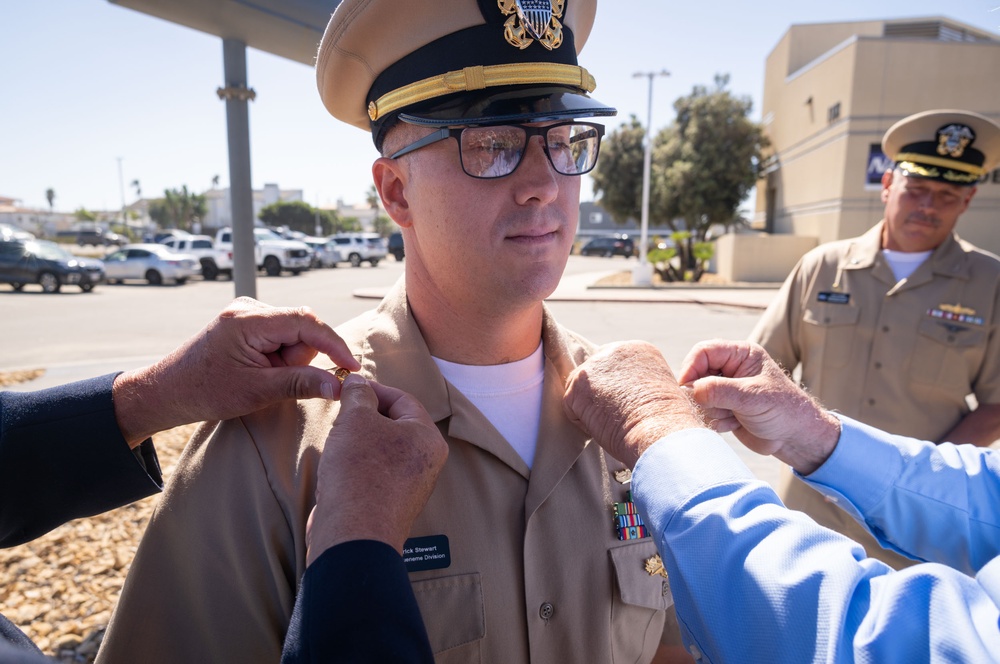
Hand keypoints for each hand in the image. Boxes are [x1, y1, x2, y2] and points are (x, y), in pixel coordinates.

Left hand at [112, 297, 360, 445]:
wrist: (168, 391)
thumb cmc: (206, 392)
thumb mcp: (258, 391)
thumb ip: (301, 384)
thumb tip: (339, 386)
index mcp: (249, 320)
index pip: (306, 322)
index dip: (333, 344)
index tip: (351, 367)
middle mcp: (249, 308)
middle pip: (302, 328)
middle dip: (299, 357)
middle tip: (273, 380)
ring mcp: (247, 312)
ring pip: (293, 334)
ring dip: (288, 359)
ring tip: (261, 377)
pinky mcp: (246, 322)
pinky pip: (280, 336)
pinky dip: (279, 356)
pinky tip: (259, 370)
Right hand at [306, 374, 447, 562]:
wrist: (353, 535)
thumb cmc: (359, 472)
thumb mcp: (355, 419)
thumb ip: (358, 395)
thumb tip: (357, 382)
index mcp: (428, 438)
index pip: (403, 399)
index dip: (373, 389)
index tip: (348, 387)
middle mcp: (426, 462)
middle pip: (394, 425)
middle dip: (365, 416)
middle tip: (340, 413)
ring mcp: (411, 486)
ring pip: (383, 449)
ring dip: (359, 441)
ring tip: (338, 441)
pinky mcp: (391, 504)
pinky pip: (375, 473)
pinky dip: (357, 464)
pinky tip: (339, 468)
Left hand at [563, 341, 703, 466]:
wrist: (659, 431)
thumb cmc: (667, 423)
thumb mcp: (662, 389)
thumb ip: (641, 382)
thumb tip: (629, 395)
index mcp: (639, 349)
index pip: (615, 365)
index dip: (616, 389)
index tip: (629, 405)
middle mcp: (616, 349)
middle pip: (594, 372)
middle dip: (599, 395)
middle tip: (617, 416)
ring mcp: (594, 365)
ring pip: (581, 391)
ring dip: (592, 409)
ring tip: (614, 422)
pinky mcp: (578, 385)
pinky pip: (572, 408)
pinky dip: (584, 423)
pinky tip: (604, 426)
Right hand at [678, 340, 839, 473]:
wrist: (795, 439)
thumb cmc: (784, 411)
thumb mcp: (753, 398)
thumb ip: (721, 391)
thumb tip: (691, 389)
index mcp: (741, 355)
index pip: (704, 351)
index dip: (691, 367)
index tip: (686, 387)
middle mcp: (730, 369)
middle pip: (696, 375)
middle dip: (703, 395)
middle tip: (720, 408)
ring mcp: (725, 390)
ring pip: (697, 397)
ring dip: (713, 411)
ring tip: (735, 417)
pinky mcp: (722, 409)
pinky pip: (703, 413)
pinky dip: (716, 422)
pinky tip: (735, 425)